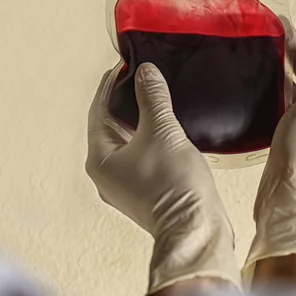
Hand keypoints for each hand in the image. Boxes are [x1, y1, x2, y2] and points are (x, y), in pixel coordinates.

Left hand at [86, 63, 239, 294]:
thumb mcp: (162, 132)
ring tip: (154, 98)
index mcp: (100, 159)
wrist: (196, 229)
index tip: (123, 66)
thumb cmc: (173, 185)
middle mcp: (107, 175)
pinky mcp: (146, 193)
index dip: (111, 85)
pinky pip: (143, 156)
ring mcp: (126, 187)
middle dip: (125, 102)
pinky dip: (150, 139)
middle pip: (111, 128)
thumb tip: (146, 73)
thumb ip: (152, 98)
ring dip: (139, 121)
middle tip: (140, 78)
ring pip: (128, 143)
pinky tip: (166, 129)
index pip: (98, 111)